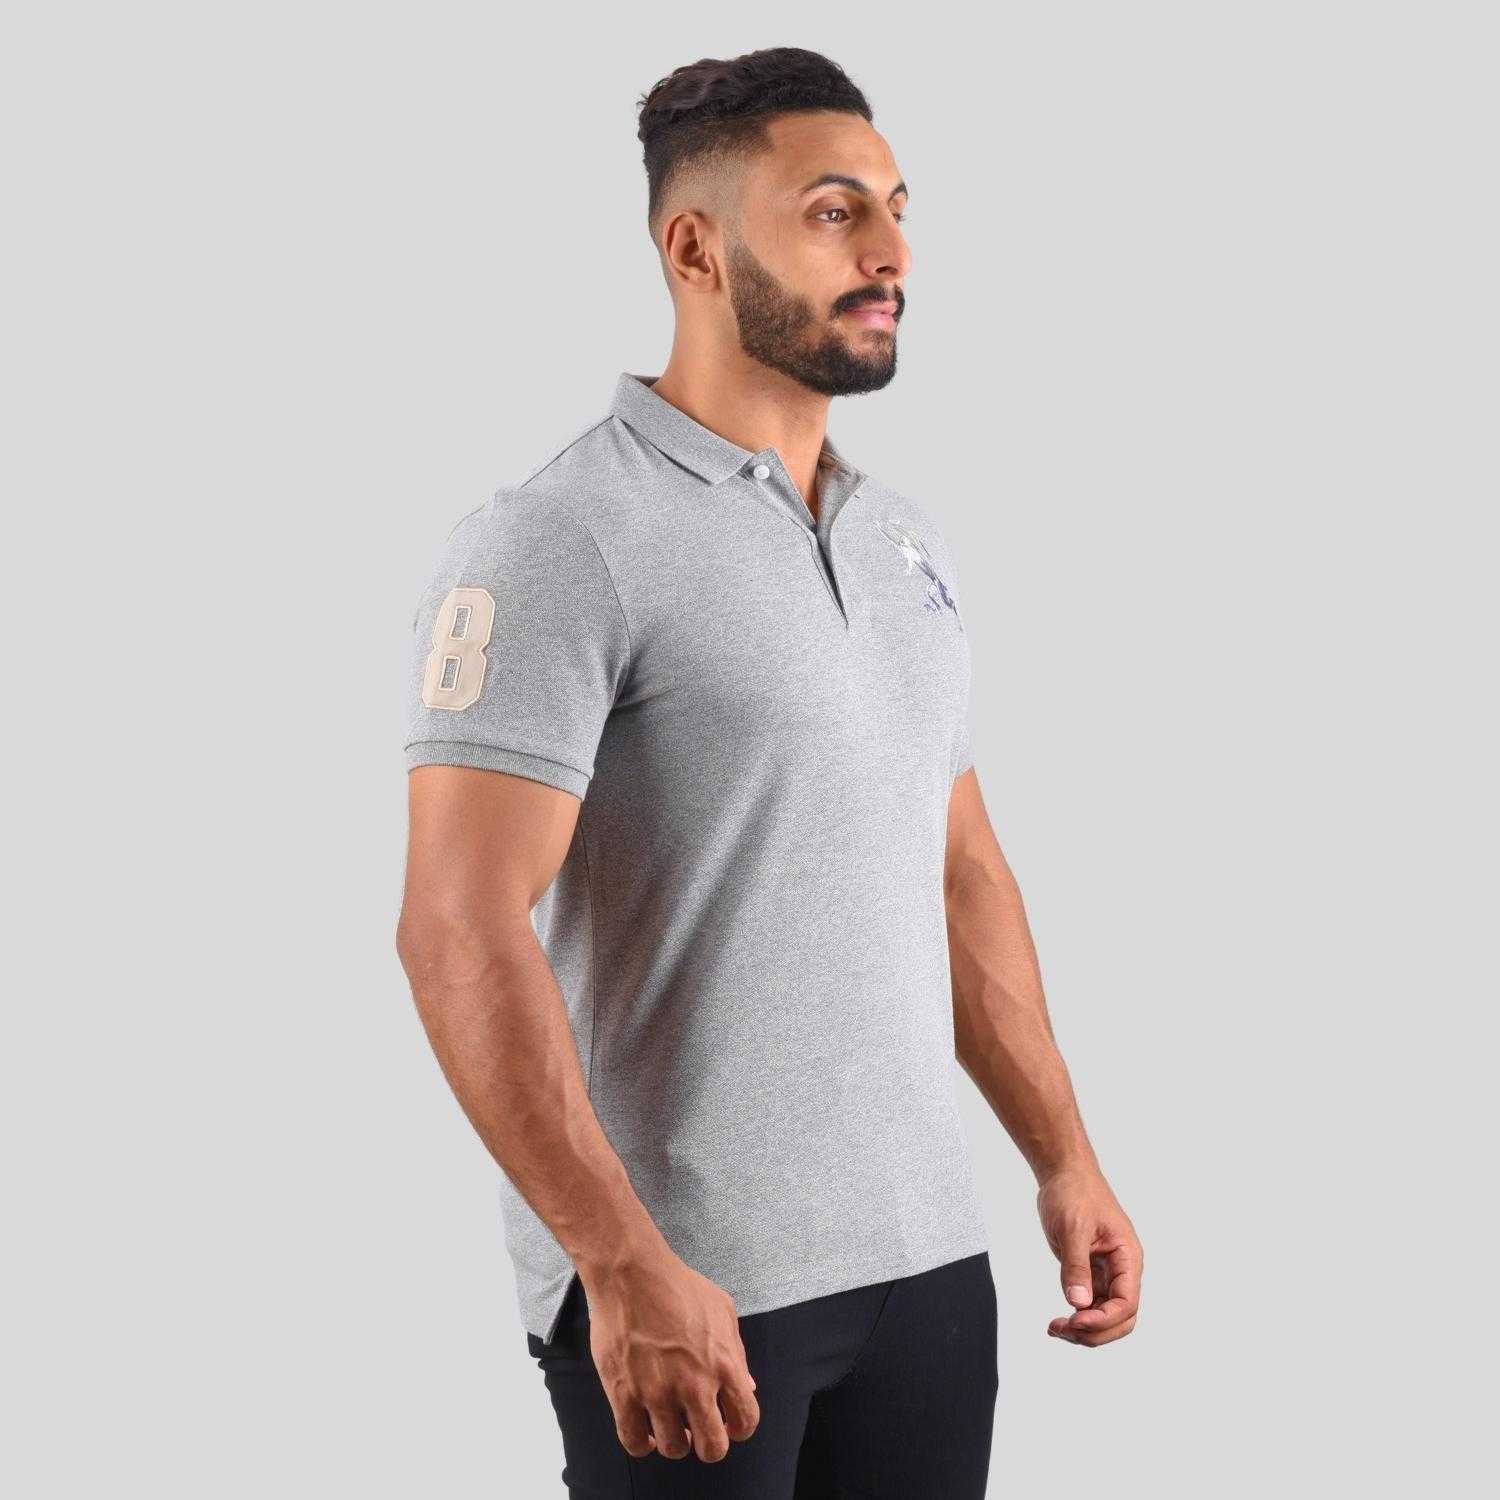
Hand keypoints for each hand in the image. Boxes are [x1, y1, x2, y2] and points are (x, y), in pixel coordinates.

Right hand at [581, 1243, 760, 1462]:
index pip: (745, 1421)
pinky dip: (641, 1444)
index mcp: (725, 1365)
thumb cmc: (679, 1285)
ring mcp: (658, 1393)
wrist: (632, 1273)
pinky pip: (633, 1441)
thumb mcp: (722, 1309)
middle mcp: (695, 1386)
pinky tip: (644, 1431)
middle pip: (712, 1449)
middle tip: (698, 1430)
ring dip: (674, 1441)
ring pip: (673, 1449)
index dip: (738, 1428)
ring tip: (669, 1424)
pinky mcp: (624, 1394)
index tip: (727, 1423)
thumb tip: (747, 1387)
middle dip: (709, 1444)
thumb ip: (737, 1352)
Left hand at [1036, 1165, 1142, 1347]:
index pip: (1127, 1303)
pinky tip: (1058, 1322)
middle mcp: (1122, 1270)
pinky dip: (1077, 1318)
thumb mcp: (1073, 1227)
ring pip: (1105, 1317)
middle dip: (1095, 1332)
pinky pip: (1091, 1306)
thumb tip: (1078, 1303)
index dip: (1103, 1319)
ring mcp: (1106, 1274)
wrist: (1064, 1174)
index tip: (1074, 1319)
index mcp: (1127, 1257)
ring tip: (1055, 1328)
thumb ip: (1076, 1265)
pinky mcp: (1090, 1274)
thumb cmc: (1073, 1192)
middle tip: (1062, 1329)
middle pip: (1121, 1319)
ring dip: (1084, 1330)